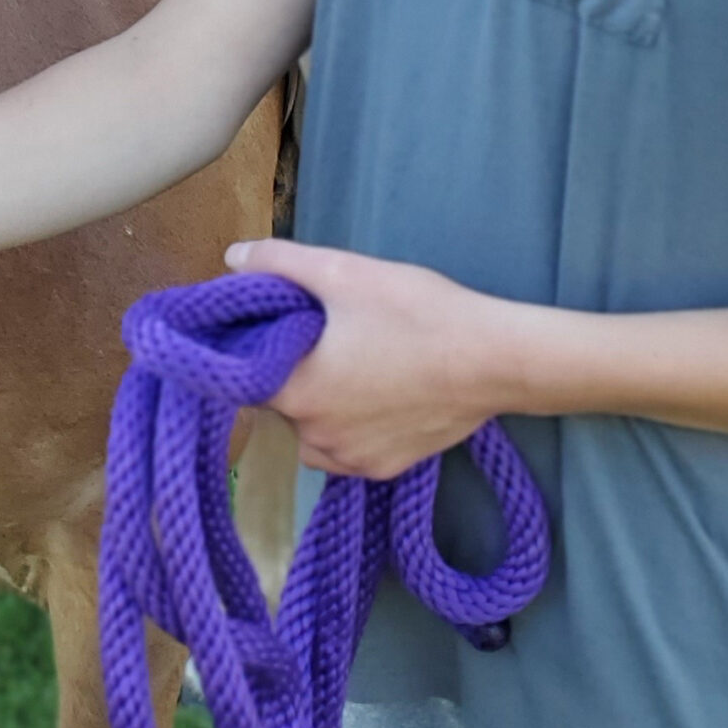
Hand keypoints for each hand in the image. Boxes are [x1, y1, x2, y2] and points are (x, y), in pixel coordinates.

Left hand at [224, 237, 517, 478]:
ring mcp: (351, 461)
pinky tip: (377, 390)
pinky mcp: (385, 470)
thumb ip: (279, 261)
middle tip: (323, 332)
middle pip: (279, 400)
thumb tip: (233, 257)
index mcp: (294, 393)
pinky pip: (346, 447)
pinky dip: (350, 424)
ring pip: (310, 427)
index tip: (270, 323)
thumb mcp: (343, 271)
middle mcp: (313, 439)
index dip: (250, 346)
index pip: (243, 373)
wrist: (493, 360)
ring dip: (319, 400)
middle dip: (291, 368)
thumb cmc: (415, 313)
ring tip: (353, 360)